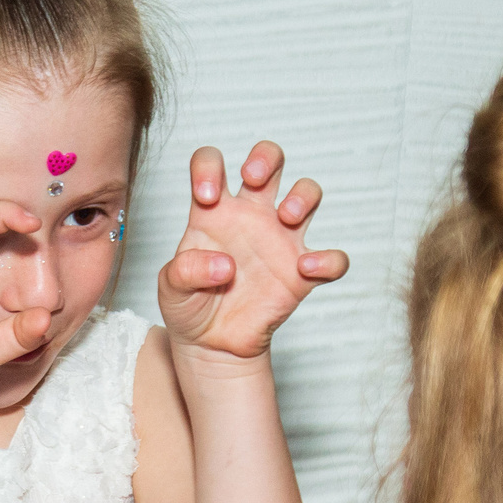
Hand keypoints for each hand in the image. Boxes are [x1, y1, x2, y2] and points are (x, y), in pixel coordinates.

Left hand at [157, 142, 348, 361]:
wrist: (209, 345)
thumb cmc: (188, 307)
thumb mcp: (170, 288)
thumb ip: (185, 270)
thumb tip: (225, 264)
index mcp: (213, 211)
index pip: (211, 162)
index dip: (209, 166)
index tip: (206, 197)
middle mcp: (250, 216)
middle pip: (270, 160)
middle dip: (266, 157)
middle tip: (252, 179)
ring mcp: (279, 240)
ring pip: (308, 193)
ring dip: (302, 196)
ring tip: (285, 217)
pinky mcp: (301, 275)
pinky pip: (332, 260)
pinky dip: (328, 260)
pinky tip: (305, 268)